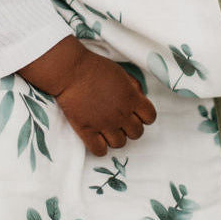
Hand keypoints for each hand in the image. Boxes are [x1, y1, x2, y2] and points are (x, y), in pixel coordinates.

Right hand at [18, 37, 156, 155]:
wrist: (70, 71)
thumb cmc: (94, 68)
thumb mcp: (122, 73)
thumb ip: (134, 87)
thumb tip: (140, 97)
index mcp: (131, 98)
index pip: (150, 117)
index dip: (144, 116)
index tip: (136, 113)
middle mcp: (121, 114)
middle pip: (137, 133)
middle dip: (131, 127)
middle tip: (121, 121)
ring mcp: (104, 124)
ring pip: (120, 144)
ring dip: (116, 137)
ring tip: (108, 128)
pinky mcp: (87, 130)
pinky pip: (100, 151)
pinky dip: (100, 147)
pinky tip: (97, 137)